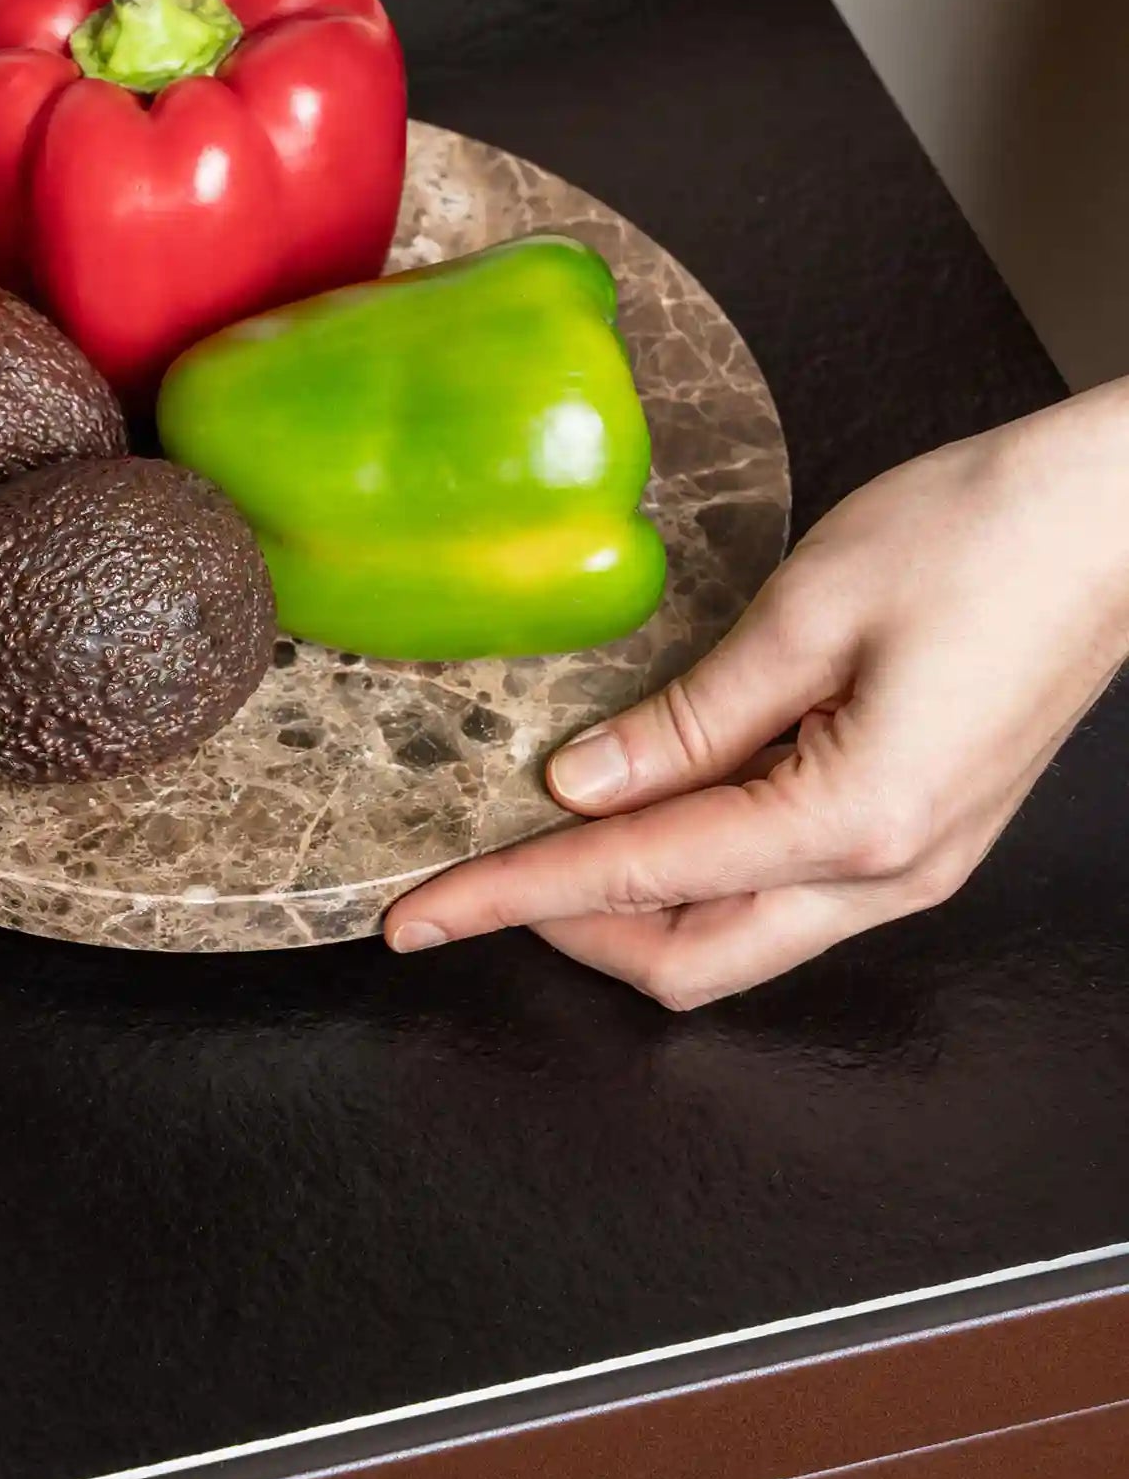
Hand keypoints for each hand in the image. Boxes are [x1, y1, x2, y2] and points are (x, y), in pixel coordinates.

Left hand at [384, 382, 1128, 1007]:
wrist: (1118, 519)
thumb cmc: (984, 537)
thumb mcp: (807, 611)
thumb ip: (686, 717)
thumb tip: (581, 785)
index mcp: (853, 820)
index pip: (633, 879)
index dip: (509, 897)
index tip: (420, 913)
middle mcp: (888, 873)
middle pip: (689, 959)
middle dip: (568, 932)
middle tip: (477, 877)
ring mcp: (914, 864)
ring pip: (738, 938)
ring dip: (633, 906)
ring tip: (545, 837)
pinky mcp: (922, 832)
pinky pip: (785, 890)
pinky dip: (697, 869)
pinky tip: (650, 804)